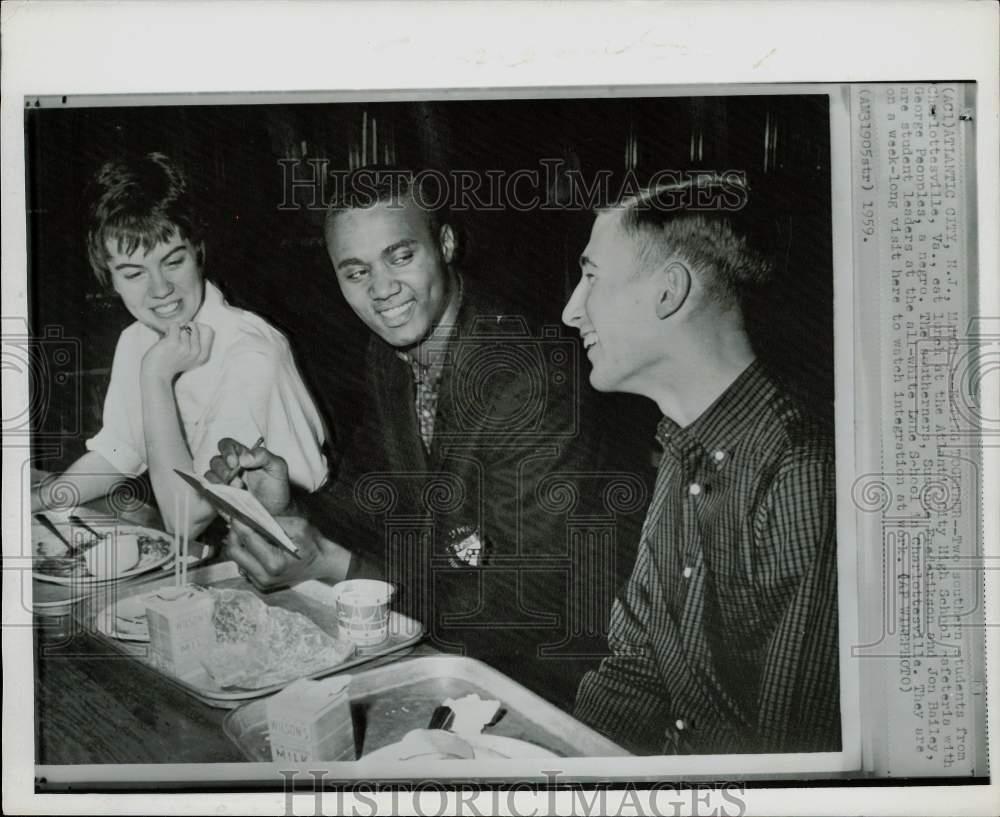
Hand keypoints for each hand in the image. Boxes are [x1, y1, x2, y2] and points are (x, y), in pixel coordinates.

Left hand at [141, 322, 214, 379]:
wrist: (156, 373)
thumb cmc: (172, 363)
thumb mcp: (191, 358)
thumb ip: (197, 344)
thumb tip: (196, 324)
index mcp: (203, 355)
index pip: (209, 331)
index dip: (199, 328)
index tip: (190, 332)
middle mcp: (196, 352)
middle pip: (195, 327)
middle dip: (186, 328)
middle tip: (178, 338)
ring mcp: (185, 348)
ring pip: (183, 327)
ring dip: (176, 331)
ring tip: (170, 341)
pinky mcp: (173, 343)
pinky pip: (174, 326)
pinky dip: (169, 329)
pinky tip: (166, 337)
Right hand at [206, 437, 290, 514]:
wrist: (275, 512)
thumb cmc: (276, 487)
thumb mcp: (278, 467)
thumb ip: (263, 456)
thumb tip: (243, 457)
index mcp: (244, 456)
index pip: (227, 445)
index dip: (227, 451)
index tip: (235, 463)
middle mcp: (231, 467)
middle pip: (216, 460)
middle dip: (225, 470)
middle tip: (239, 481)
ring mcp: (223, 481)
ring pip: (210, 473)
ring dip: (222, 481)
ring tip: (239, 489)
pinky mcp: (219, 494)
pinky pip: (208, 487)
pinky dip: (216, 488)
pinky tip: (230, 494)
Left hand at [223, 515, 349, 590]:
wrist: (322, 564)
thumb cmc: (313, 543)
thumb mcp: (298, 525)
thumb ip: (274, 521)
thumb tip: (252, 515)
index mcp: (275, 563)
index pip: (248, 540)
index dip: (239, 523)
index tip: (235, 512)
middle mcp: (264, 576)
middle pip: (234, 552)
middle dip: (233, 534)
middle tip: (238, 521)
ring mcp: (261, 583)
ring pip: (236, 560)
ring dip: (237, 543)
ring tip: (244, 530)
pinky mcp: (260, 584)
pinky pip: (243, 566)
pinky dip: (244, 553)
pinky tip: (252, 544)